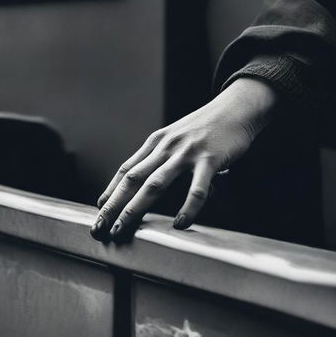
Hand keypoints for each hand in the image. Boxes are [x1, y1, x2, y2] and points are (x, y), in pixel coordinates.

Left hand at [90, 77, 277, 241]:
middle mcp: (166, 147)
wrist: (235, 108)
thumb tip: (145, 180)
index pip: (127, 170)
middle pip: (133, 179)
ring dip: (135, 208)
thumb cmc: (206, 126)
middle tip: (100, 226)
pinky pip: (196, 188)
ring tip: (124, 228)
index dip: (111, 190)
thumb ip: (161, 156)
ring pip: (155, 184)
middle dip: (114, 205)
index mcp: (157, 142)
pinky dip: (187, 207)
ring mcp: (187, 153)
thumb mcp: (176, 136)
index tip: (99, 209)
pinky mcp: (209, 159)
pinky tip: (180, 223)